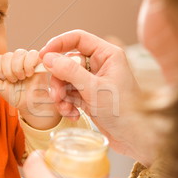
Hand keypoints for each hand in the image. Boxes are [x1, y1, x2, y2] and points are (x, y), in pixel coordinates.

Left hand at [0, 49, 60, 129]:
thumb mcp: (0, 88)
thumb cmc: (16, 96)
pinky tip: (30, 74)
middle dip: (8, 72)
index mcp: (5, 64)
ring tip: (22, 78)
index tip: (4, 81)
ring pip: (18, 54)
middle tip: (14, 81)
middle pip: (7, 56)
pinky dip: (29, 66)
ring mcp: (27, 58)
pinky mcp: (39, 60)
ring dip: (18, 69)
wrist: (31, 104)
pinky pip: (32, 54)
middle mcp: (16, 58)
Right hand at [40, 30, 154, 164]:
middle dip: (59, 79)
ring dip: (61, 94)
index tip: (43, 56)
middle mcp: (100, 65)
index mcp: (107, 55)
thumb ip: (70, 71)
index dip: (58, 44)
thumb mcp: (94, 89)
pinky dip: (67, 104)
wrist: (133, 138)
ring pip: (65, 79)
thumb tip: (48, 57)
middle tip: (57, 94)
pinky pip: (69, 93)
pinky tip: (73, 115)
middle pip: (67, 61)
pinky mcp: (89, 96)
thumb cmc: (123, 111)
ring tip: (66, 108)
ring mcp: (94, 81)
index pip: (78, 38)